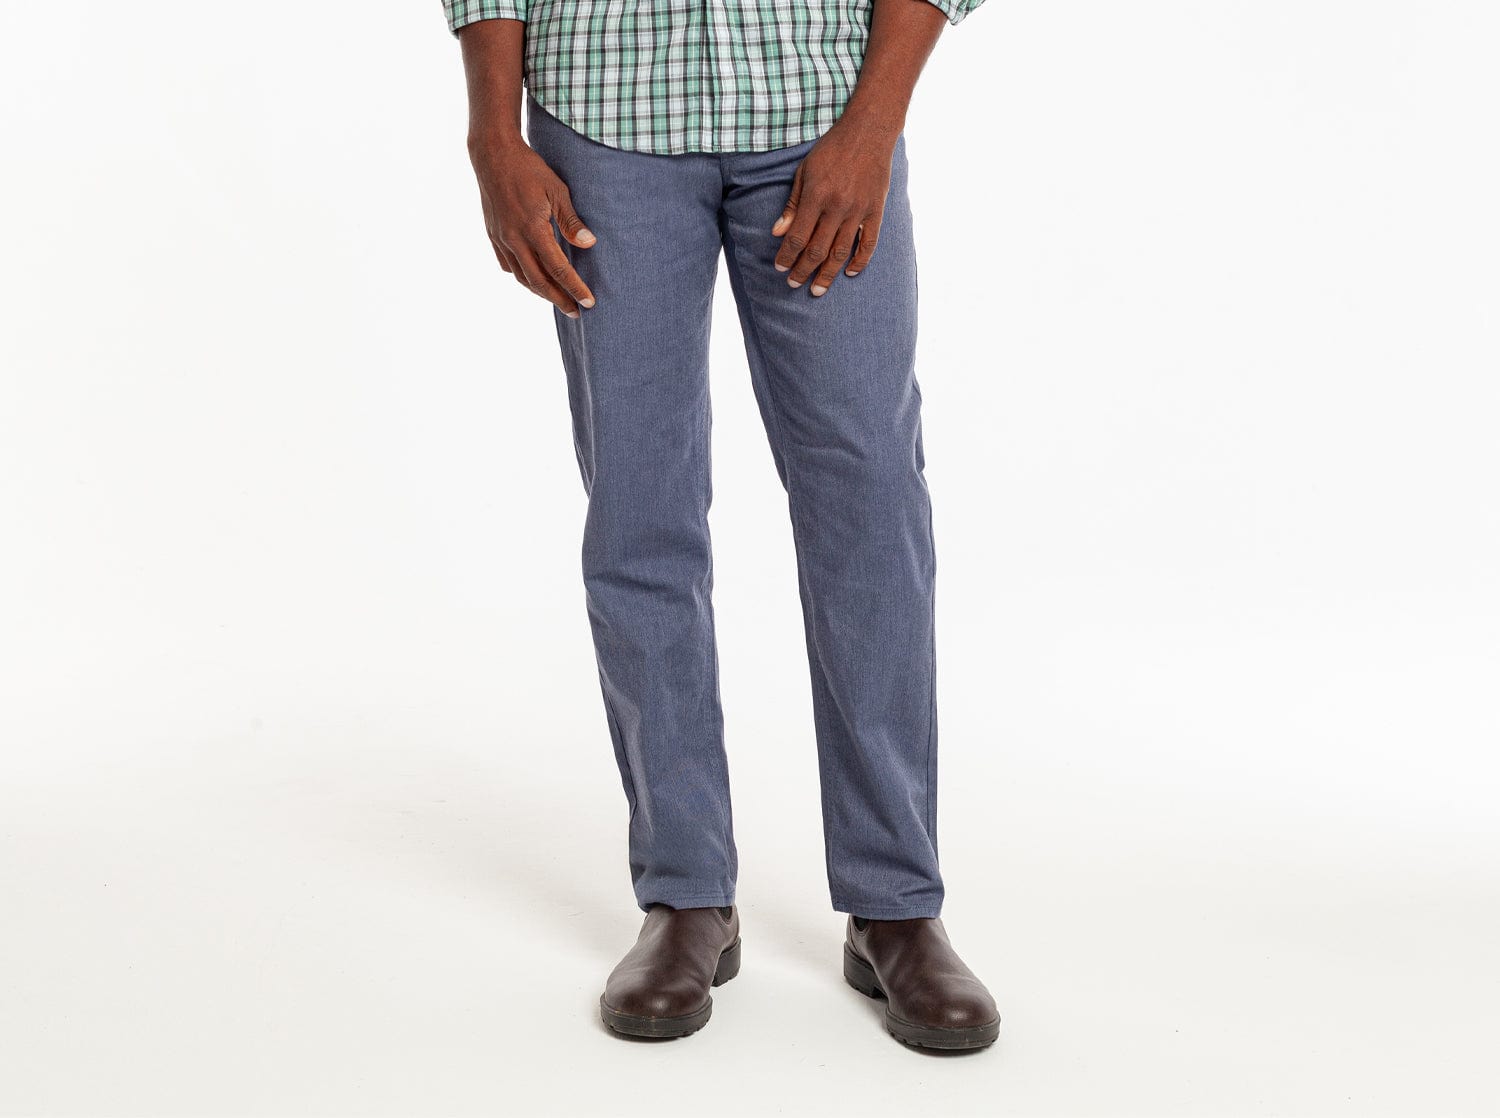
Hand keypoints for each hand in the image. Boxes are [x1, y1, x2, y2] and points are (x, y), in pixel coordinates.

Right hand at [469, 131, 596, 317]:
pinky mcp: (493, 235)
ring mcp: (501, 239)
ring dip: (540, 292)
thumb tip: (589, 244)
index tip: (589, 302)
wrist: (492, 154)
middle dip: (558, 299)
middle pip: (538, 282)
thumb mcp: (557, 190)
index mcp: (532, 230)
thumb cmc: (529, 169)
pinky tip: (533, 279)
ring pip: (521, 277)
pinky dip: (523, 277)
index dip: (574, 288)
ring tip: (557, 299)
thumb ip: (571, 220)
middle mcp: (514, 239)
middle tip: (575, 311)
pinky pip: (508, 266)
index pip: (558, 269)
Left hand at [772, 118, 897, 295]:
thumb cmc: (831, 149)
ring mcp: (858, 211)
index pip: (797, 236)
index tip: (780, 268)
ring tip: (817, 290)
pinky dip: (860, 261)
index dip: (787, 256)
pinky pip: (868, 243)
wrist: (868, 131)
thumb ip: (792, 204)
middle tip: (794, 284)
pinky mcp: (875, 210)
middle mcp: (837, 207)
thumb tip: (778, 233)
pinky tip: (849, 272)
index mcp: (816, 196)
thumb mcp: (804, 171)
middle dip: (803, 270)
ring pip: (841, 252)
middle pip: (817, 249)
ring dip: (827, 274)